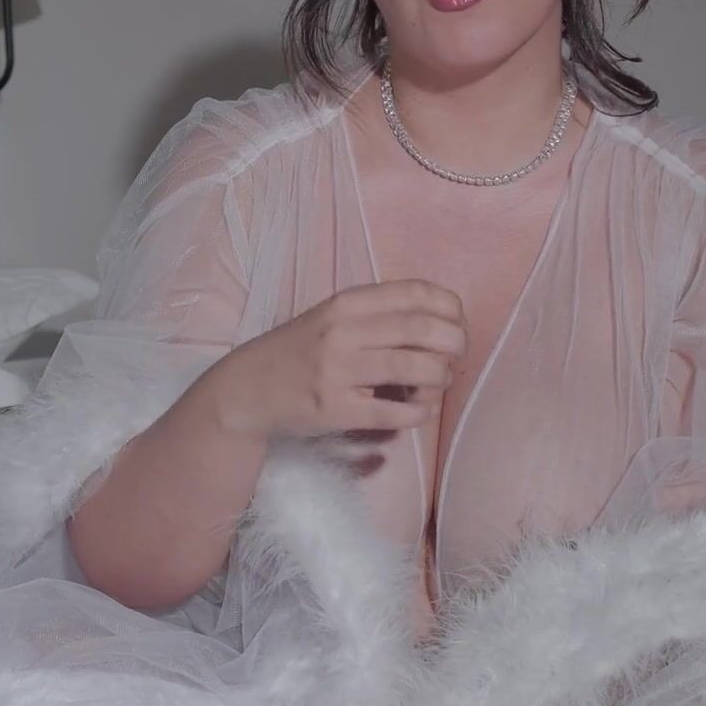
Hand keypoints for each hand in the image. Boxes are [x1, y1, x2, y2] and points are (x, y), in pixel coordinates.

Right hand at [208, 279, 466, 441]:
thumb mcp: (332, 317)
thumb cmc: (299, 351)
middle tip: (456, 355)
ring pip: (416, 369)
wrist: (249, 389)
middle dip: (455, 343)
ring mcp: (339, 372)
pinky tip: (417, 410)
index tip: (456, 322)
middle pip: (423, 329)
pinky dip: (419, 412)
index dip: (449, 307)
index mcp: (346, 302)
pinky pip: (396, 413)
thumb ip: (377, 314)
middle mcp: (343, 331)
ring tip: (435, 383)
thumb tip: (442, 321)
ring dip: (440, 378)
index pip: (415, 292)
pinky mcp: (337, 410)